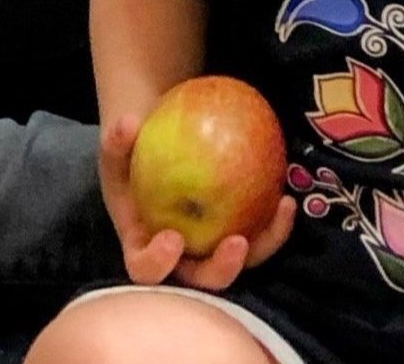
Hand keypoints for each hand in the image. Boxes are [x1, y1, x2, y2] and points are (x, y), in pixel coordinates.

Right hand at [97, 115, 295, 291]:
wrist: (155, 155)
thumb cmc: (132, 157)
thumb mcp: (119, 147)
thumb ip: (118, 139)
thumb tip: (127, 123)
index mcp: (144, 246)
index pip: (145, 268)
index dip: (158, 262)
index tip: (173, 238)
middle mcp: (180, 259)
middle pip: (201, 280)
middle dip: (221, 269)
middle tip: (237, 243)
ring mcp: (211, 251)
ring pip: (239, 263)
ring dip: (262, 245)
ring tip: (281, 211)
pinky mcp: (236, 238)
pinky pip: (258, 239)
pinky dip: (274, 224)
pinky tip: (286, 199)